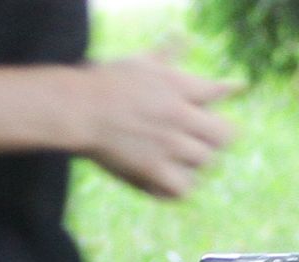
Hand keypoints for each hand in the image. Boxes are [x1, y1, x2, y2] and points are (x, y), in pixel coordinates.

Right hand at [80, 54, 234, 198]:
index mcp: (177, 87)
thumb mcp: (140, 62)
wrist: (74, 108)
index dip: (223, 96)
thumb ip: (168, 53)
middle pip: (223, 136)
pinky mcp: (153, 169)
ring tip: (172, 155)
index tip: (221, 97)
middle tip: (192, 137)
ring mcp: (168, 145)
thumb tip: (184, 36)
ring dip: (193, 161)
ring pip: (205, 162)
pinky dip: (176, 187)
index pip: (217, 92)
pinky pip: (183, 188)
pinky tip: (163, 177)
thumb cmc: (104, 82)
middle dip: (212, 137)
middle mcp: (179, 116)